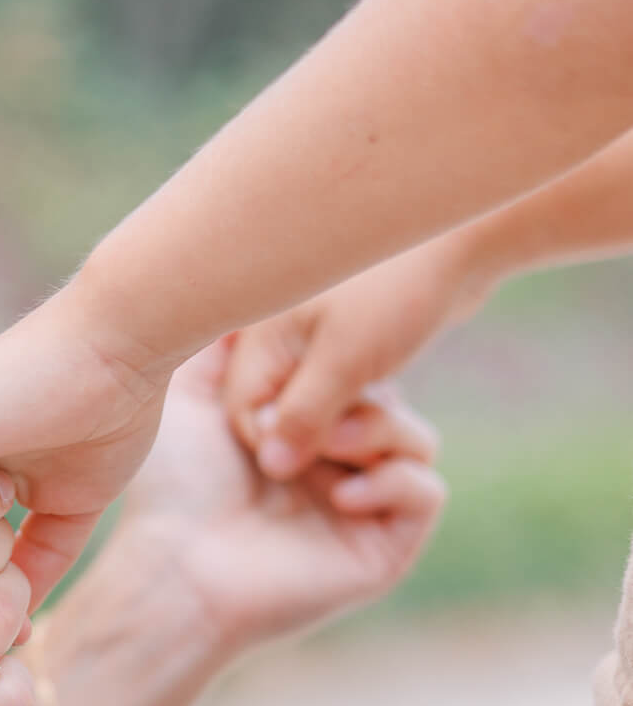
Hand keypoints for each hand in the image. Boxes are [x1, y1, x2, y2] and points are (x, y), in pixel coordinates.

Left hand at [107, 345, 446, 655]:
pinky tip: (338, 490)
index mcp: (302, 429)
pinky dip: (392, 479)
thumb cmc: (174, 486)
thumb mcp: (194, 394)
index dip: (337, 359)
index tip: (302, 356)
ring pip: (417, 438)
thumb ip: (226, 340)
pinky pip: (427, 490)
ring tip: (322, 447)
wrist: (177, 566)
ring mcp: (365, 507)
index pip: (354, 373)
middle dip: (357, 391)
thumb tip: (251, 275)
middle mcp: (339, 465)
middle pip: (391, 398)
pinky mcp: (384, 549)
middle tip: (310, 406)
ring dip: (375, 430)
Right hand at [223, 234, 487, 481]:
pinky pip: (330, 389)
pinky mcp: (334, 337)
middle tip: (365, 444)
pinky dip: (354, 404)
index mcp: (258, 333)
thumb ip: (305, 414)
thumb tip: (270, 466)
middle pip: (269, 411)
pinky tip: (382, 397)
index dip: (284, 446)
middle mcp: (271, 334)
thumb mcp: (347, 358)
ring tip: (379, 418)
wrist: (460, 238)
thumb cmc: (398, 288)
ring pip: (304, 403)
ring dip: (340, 424)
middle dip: (316, 438)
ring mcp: (302, 334)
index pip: (244, 414)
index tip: (334, 455)